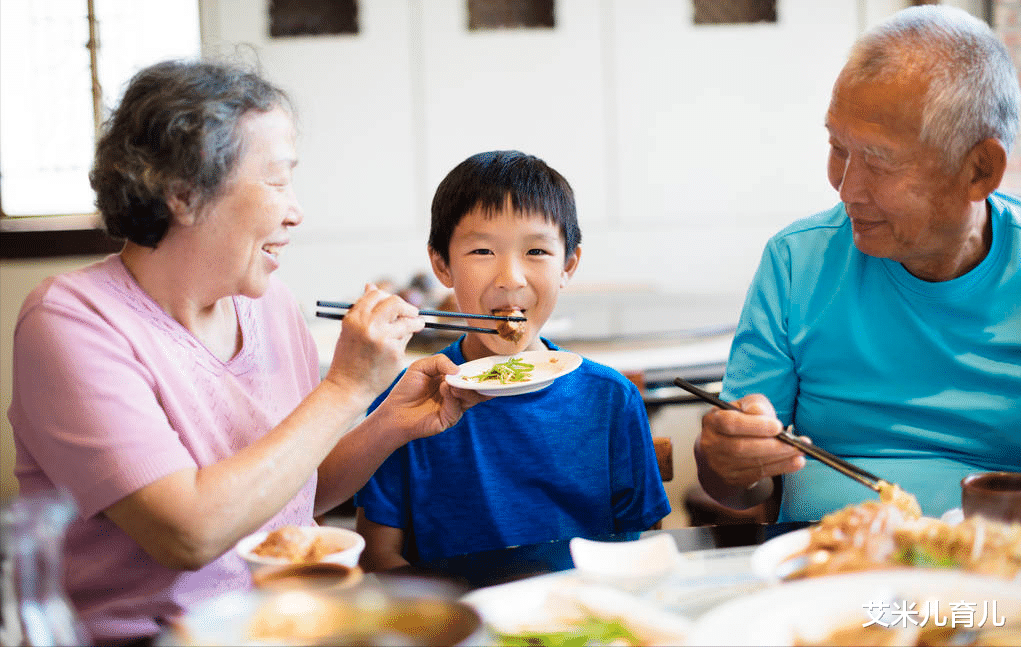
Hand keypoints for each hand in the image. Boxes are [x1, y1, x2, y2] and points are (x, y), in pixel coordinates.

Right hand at [324, 284, 424, 398]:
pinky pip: (406, 340)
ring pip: (406, 321)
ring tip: (418, 325)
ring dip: (415, 322)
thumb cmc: (348, 358)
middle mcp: (368, 325)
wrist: (347, 387)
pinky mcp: (394, 352)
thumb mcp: (350, 330)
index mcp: (354, 317)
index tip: (396, 305)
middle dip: (407, 307)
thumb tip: (372, 286)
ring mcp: (383, 339)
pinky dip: (404, 341)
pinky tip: (399, 348)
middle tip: (413, 313)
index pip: (377, 295)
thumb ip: (363, 309)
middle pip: (396, 302)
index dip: (388, 298)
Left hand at [374, 354, 488, 441]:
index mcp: (452, 381)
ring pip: (471, 398)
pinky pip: (457, 408)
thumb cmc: (407, 389)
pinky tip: (444, 389)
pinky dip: (452, 397)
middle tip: (474, 374)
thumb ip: (440, 361)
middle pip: (476, 388)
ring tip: (452, 382)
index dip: (478, 371)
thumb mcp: (421, 366)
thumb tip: (459, 369)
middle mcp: (456, 395)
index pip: (471, 376)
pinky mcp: (449, 419)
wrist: (395, 411)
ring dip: (465, 388)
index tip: (486, 366)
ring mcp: (454, 408)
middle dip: (478, 380)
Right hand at [697, 394, 805, 488]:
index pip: (730, 424)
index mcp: (712, 421)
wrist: (722, 449)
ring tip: (800, 451)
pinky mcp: (733, 479)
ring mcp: (720, 465)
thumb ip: (754, 405)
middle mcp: (712, 444)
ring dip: (781, 458)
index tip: (778, 426)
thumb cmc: (737, 421)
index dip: (754, 426)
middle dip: (773, 446)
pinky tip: (795, 462)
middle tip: (796, 443)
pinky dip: (780, 468)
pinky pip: (759, 474)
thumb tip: (763, 415)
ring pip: (753, 463)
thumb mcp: (744, 406)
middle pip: (742, 447)